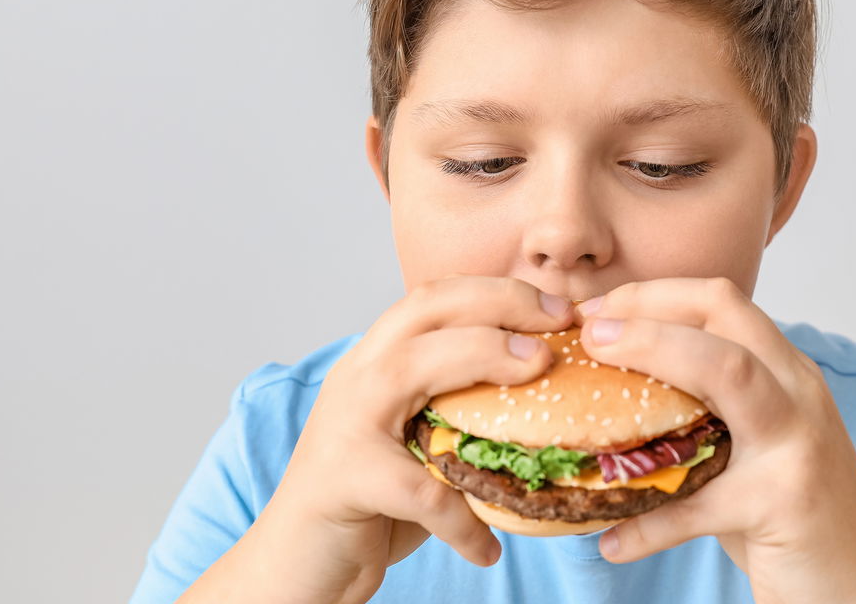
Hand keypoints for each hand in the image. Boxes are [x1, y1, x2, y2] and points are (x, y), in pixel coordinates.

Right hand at [216, 276, 574, 603]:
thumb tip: (552, 400)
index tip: (558, 307)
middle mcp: (357, 376)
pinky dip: (460, 518)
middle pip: (426, 308)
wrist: (295, 563)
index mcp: (376, 360)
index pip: (435, 298)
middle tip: (559, 319)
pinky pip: (418, 490)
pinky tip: (487, 547)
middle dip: (499, 302)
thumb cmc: (370, 504)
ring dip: (483, 356)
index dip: (498, 292)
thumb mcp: (418, 441)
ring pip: (413, 366)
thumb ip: (460, 411)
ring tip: (539, 371)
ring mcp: (345, 421)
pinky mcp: (344, 478)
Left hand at [575, 277, 855, 603]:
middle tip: (588, 327)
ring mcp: (797, 443)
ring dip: (652, 353)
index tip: (596, 310)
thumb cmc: (796, 519)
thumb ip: (705, 413)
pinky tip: (611, 540)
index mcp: (786, 374)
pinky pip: (700, 504)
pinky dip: (648, 523)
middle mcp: (798, 394)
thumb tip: (609, 398)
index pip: (722, 300)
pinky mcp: (786, 503)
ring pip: (726, 371)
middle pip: (724, 314)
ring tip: (590, 366)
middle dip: (648, 307)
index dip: (652, 294)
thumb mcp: (756, 447)